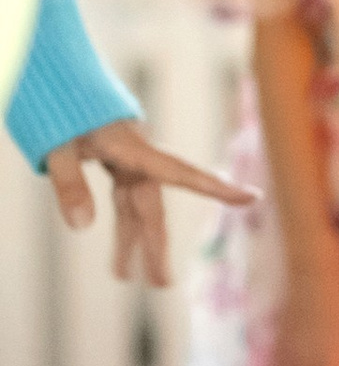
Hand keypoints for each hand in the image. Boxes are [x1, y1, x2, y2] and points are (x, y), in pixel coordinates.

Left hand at [42, 119, 254, 287]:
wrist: (57, 80)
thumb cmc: (61, 108)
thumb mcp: (58, 145)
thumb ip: (69, 184)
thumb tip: (82, 227)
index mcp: (135, 149)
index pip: (182, 172)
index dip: (217, 188)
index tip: (254, 198)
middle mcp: (138, 158)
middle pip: (152, 208)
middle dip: (155, 248)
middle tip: (161, 285)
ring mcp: (128, 162)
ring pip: (136, 210)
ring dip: (132, 245)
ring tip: (125, 279)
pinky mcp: (116, 164)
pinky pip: (122, 202)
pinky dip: (121, 229)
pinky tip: (120, 256)